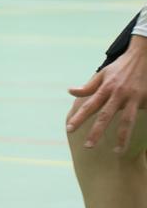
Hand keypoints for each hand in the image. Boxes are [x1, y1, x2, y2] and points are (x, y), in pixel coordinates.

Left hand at [69, 35, 146, 151]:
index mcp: (106, 87)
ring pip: (127, 121)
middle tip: (87, 146)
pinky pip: (141, 116)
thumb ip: (88, 86)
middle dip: (96, 132)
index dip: (79, 117)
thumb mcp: (102, 73)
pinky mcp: (145, 100)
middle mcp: (118, 93)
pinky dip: (139, 129)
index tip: (69, 129)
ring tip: (117, 151)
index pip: (89, 105)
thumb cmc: (121, 67)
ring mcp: (133, 98)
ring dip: (122, 137)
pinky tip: (136, 143)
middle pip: (105, 116)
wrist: (144, 56)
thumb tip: (70, 92)